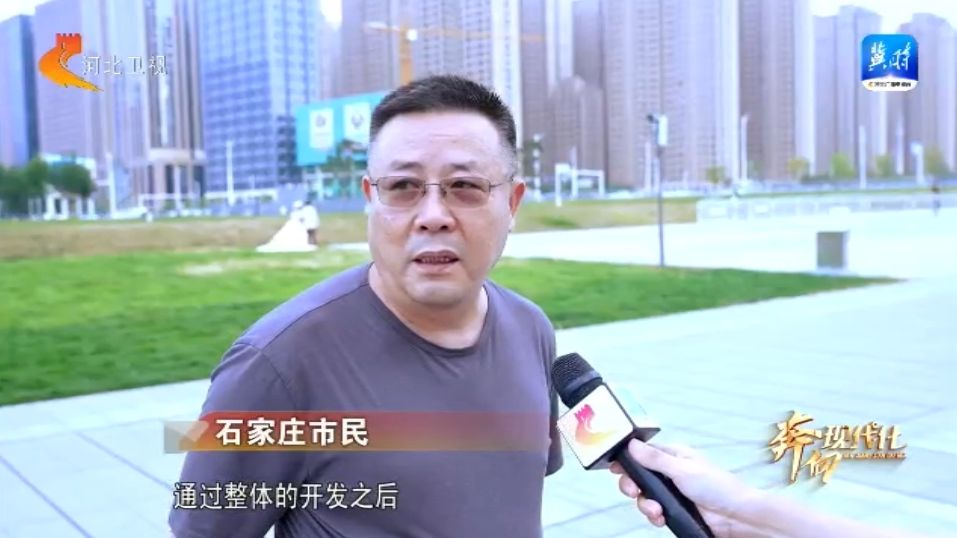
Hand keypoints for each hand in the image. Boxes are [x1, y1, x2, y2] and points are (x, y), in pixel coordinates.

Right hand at [610, 439, 764, 537]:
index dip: (628, 460)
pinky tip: (661, 517)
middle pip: (639, 476)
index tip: (616, 467)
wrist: (737, 518)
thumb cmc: (719, 488)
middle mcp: (671, 473)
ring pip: (644, 496)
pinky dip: (654, 516)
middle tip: (633, 490)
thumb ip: (654, 459)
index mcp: (674, 456)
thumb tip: (632, 444)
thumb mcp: (682, 469)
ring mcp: (673, 493)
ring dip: (645, 504)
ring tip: (656, 510)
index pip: (643, 453)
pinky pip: (654, 512)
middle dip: (632, 485)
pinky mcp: (675, 511)